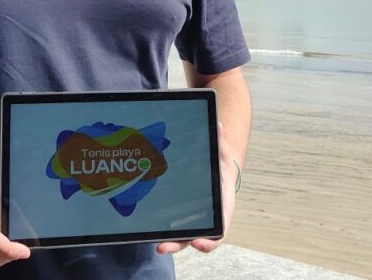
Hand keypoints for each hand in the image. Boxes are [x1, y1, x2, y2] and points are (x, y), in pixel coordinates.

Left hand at [157, 122, 236, 254]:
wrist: (215, 167)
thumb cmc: (219, 163)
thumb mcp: (221, 152)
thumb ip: (219, 142)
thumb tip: (216, 125)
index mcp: (222, 206)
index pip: (219, 230)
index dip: (209, 241)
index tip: (198, 243)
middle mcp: (208, 217)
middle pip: (195, 238)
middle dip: (178, 245)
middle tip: (163, 247)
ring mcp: (194, 219)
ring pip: (182, 237)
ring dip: (170, 244)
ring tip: (157, 246)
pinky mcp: (181, 216)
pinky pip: (173, 228)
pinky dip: (164, 232)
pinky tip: (149, 231)